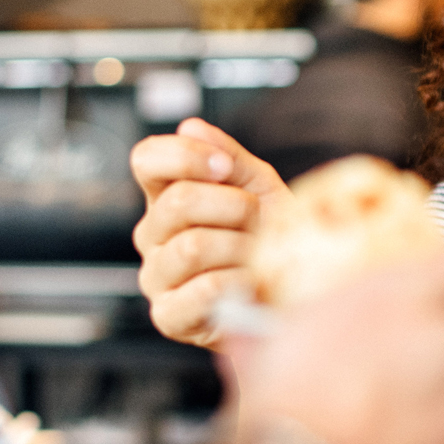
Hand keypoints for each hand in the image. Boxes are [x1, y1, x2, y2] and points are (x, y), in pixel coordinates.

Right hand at [130, 119, 289, 345]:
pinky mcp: (169, 316)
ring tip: (260, 256)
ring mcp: (157, 277)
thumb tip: (191, 126)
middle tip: (260, 220)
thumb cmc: (273, 241)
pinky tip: (253, 284)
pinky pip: (202, 291)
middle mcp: (153, 235)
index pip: (146, 159)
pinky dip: (240, 283)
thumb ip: (228, 157)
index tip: (225, 168)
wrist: (296, 296)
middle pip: (177, 202)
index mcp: (167, 197)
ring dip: (241, 248)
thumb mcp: (260, 189)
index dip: (184, 155)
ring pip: (191, 247)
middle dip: (234, 206)